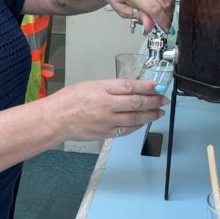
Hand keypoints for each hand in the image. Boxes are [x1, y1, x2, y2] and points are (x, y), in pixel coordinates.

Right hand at [46, 78, 168, 140]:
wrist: (56, 119)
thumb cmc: (69, 100)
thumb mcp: (90, 85)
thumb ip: (111, 87)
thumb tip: (131, 89)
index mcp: (101, 89)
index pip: (130, 86)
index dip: (147, 86)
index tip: (158, 85)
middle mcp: (106, 105)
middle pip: (136, 102)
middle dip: (154, 100)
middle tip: (163, 98)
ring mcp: (106, 121)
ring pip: (135, 118)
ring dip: (150, 115)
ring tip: (159, 111)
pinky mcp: (105, 133)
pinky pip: (126, 130)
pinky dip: (137, 125)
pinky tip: (144, 122)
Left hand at [98, 0, 174, 32]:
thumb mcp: (121, 9)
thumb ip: (137, 16)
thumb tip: (150, 25)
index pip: (154, 8)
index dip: (162, 21)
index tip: (166, 29)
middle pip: (165, 2)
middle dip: (167, 15)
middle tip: (164, 22)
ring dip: (166, 5)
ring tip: (158, 10)